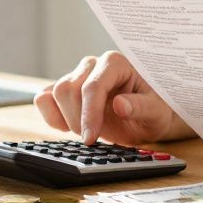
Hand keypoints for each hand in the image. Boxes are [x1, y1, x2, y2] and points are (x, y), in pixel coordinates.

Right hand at [34, 51, 185, 145]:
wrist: (147, 114)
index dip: (89, 114)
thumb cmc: (155, 109)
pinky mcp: (66, 89)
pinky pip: (45, 98)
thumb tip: (120, 104)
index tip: (90, 139)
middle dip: (78, 119)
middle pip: (69, 89)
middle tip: (94, 139)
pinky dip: (51, 115)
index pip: (93, 86)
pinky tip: (68, 127)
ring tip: (87, 132)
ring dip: (67, 119)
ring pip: (55, 93)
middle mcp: (93, 64)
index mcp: (116, 63)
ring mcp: (77, 75)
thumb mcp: (157, 112)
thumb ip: (141, 107)